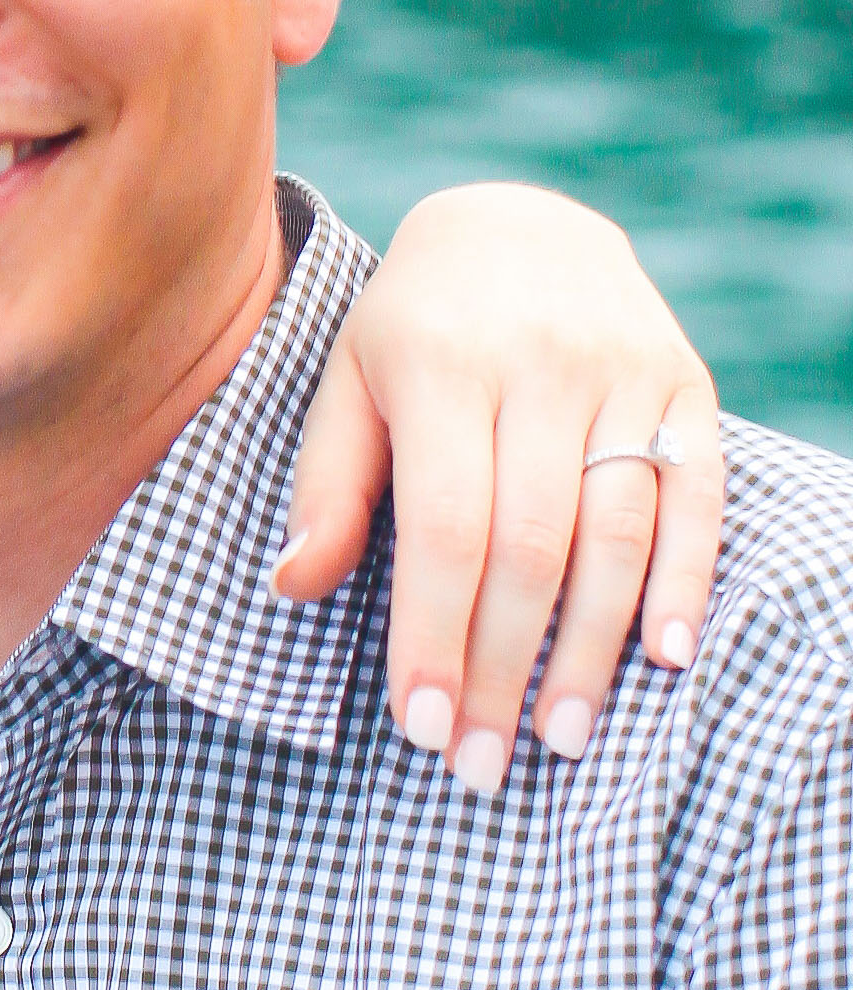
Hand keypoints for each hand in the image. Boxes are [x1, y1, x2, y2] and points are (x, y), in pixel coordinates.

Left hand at [278, 184, 720, 789]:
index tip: (421, 726)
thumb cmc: (413, 334)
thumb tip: (293, 586)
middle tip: (483, 764)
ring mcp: (625, 369)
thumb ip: (328, 486)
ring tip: (560, 737)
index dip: (434, 634)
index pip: (445, 526)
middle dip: (504, 666)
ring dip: (591, 648)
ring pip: (617, 531)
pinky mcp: (686, 382)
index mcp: (442, 362)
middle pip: (531, 544)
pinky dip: (686, 581)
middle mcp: (542, 361)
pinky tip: (663, 660)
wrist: (519, 225)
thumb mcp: (348, 386)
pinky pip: (697, 494)